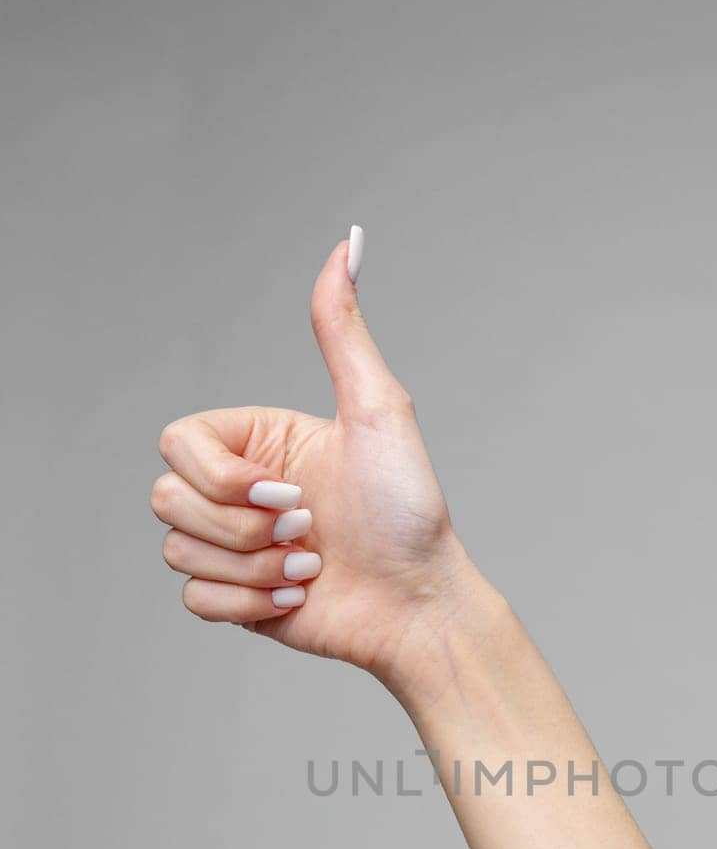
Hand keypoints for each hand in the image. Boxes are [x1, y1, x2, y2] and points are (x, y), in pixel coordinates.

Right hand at [152, 230, 472, 686]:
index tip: (284, 491)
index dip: (219, 476)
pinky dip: (248, 603)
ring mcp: (235, 548)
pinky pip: (195, 599)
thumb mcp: (379, 411)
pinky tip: (296, 598)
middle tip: (308, 531)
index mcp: (258, 442)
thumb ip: (343, 331)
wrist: (419, 604)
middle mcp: (239, 492)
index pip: (176, 441)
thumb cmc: (408, 512)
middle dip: (240, 527)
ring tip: (308, 567)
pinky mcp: (237, 600)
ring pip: (177, 551)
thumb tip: (345, 245)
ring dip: (253, 567)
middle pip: (165, 498)